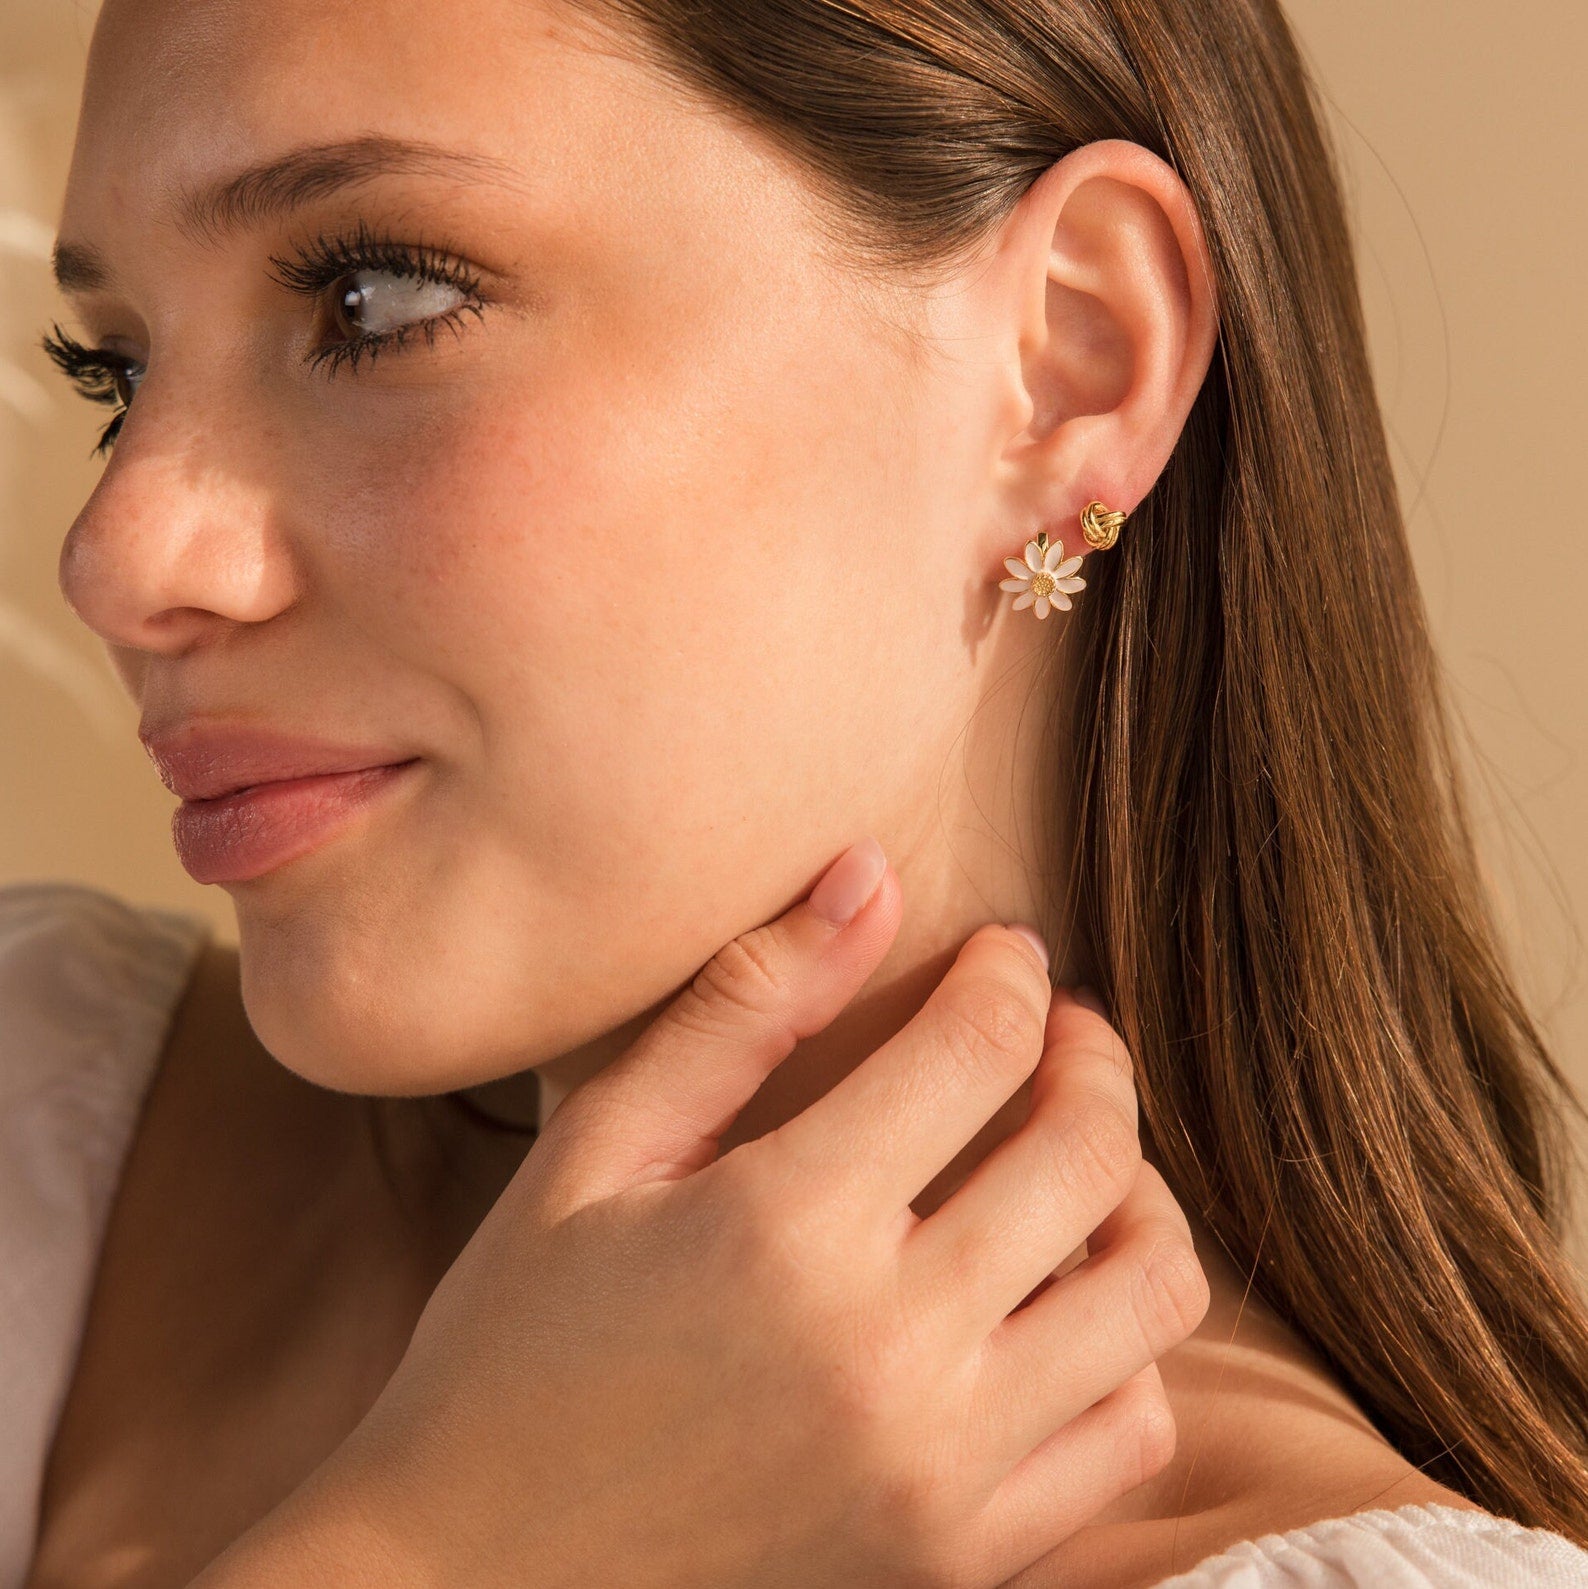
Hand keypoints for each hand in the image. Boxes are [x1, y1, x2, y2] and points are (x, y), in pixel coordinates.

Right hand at [194, 839, 1208, 1588]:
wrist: (473, 1586)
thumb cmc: (513, 1350)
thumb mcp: (599, 1153)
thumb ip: (742, 1009)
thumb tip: (869, 877)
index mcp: (788, 1226)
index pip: (980, 1049)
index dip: (1010, 974)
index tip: (1005, 951)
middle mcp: (892, 1349)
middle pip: (1091, 1153)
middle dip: (1094, 1059)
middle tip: (1060, 1032)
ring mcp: (942, 1470)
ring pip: (1150, 1293)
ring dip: (1137, 1196)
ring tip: (1077, 1161)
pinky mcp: (958, 1555)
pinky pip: (1130, 1433)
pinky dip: (1128, 1349)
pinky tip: (1055, 1305)